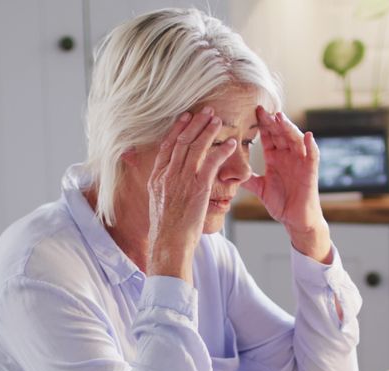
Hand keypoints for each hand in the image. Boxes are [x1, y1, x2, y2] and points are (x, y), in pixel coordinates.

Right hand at [146, 107, 236, 281]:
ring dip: (208, 130)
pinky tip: (232, 144)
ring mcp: (182, 179)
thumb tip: (166, 183)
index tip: (185, 117)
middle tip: (205, 111)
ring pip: (196, 147)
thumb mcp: (156, 204)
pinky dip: (222, 150)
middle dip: (194, 123)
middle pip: (181, 141)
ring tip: (218, 119)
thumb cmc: (166, 229)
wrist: (168, 243)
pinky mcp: (198, 187)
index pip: (166, 146)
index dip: (177, 129)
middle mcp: (168, 175)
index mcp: (157, 178)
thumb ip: (162, 188)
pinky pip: (212, 162)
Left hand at [243, 106, 331, 262]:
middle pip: (281, 134)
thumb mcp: (260, 188)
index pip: (268, 136)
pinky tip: (308, 136)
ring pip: (296, 140)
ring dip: (289, 128)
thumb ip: (246, 179)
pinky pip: (313, 156)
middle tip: (262, 110)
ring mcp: (301, 162)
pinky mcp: (311, 172)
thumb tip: (225, 174)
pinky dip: (312, 146)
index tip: (252, 111)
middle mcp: (288, 156)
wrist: (295, 220)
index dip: (262, 124)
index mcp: (276, 158)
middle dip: (272, 122)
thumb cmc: (281, 203)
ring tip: (281, 118)